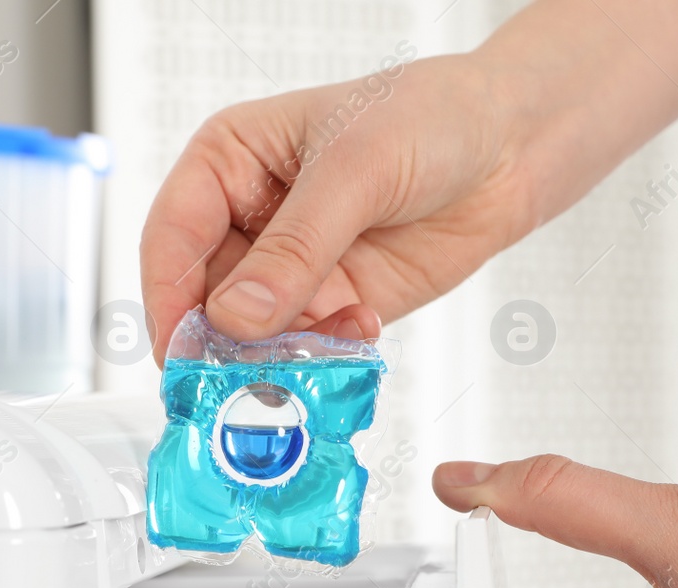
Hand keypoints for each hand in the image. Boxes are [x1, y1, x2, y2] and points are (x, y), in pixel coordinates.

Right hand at [139, 51, 539, 358]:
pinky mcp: (332, 304)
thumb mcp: (355, 170)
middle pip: (204, 299)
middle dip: (222, 344)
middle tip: (237, 379)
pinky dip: (323, 357)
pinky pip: (305, 348)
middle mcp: (248, 219)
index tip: (181, 349)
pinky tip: (360, 334)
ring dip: (276, 357)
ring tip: (311, 358)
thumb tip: (237, 316)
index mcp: (228, 161)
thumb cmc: (429, 119)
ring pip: (252, 335)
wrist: (507, 148)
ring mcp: (289, 268)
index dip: (170, 296)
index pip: (172, 237)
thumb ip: (295, 249)